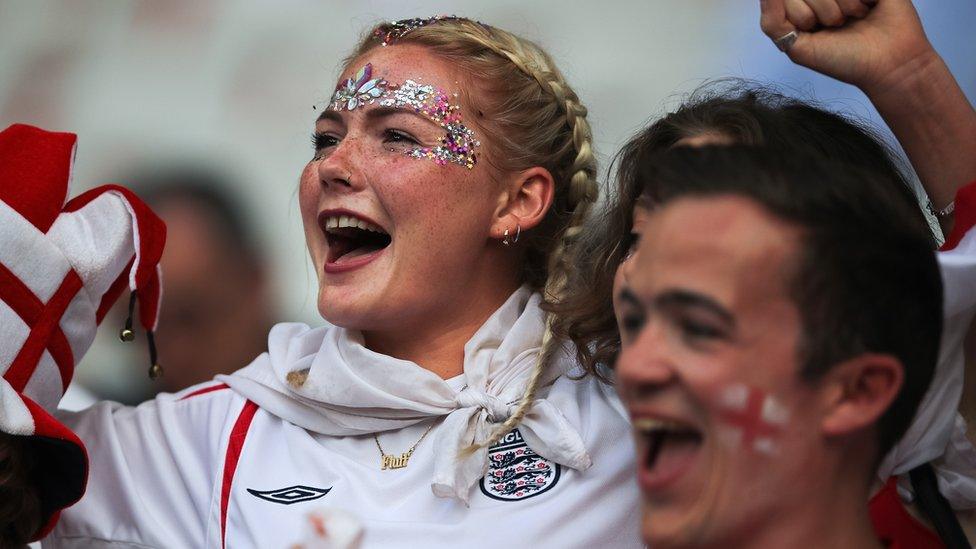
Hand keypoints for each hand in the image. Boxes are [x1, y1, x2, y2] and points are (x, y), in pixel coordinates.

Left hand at [760, 0, 936, 93]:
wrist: (889, 64)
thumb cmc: (843, 59)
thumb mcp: (798, 47)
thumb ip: (773, 22)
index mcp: (803, 5)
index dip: (803, 15)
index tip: (816, 31)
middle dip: (823, 13)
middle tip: (839, 26)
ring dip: (844, 6)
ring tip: (855, 17)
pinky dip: (860, 0)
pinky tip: (870, 6)